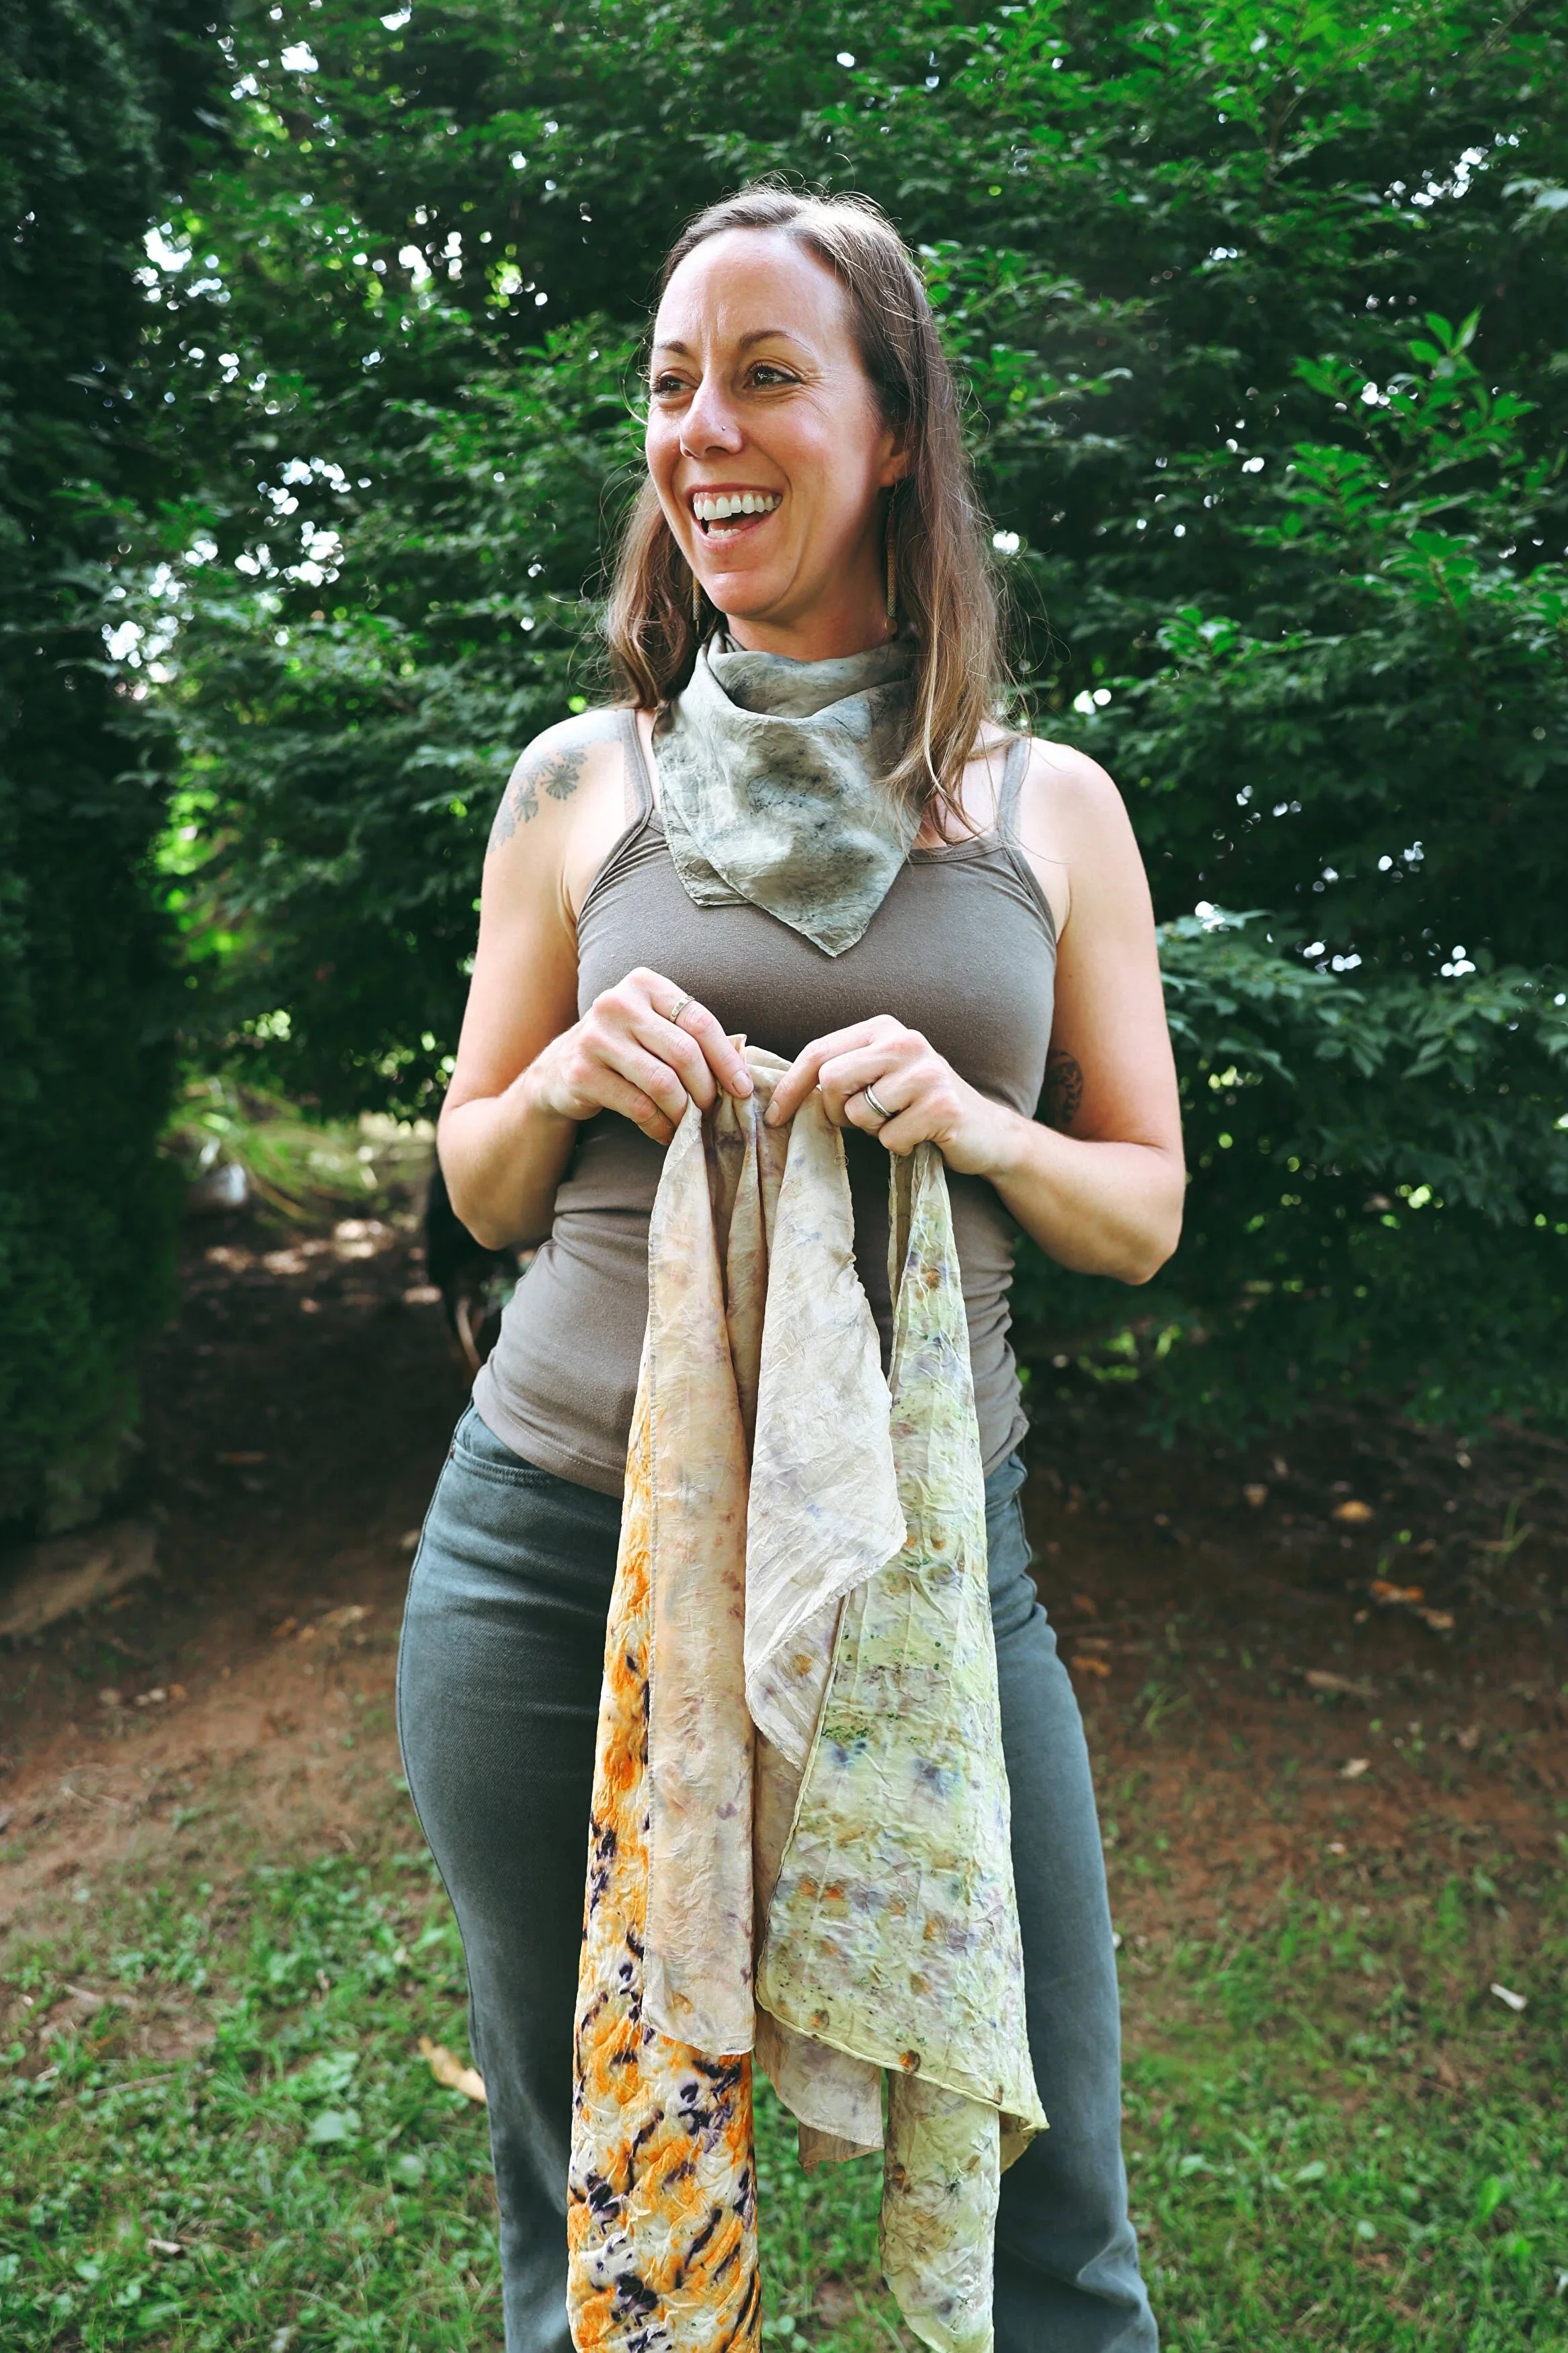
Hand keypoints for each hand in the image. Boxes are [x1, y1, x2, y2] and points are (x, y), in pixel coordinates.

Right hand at [527, 965, 751, 1146]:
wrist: (562, 1067)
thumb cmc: (625, 1047)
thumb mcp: (654, 1027)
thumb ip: (690, 1037)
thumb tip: (742, 1075)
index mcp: (643, 984)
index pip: (698, 1021)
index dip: (727, 1058)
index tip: (744, 1088)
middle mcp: (616, 1004)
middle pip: (684, 1053)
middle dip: (707, 1088)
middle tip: (714, 1109)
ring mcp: (595, 1037)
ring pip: (663, 1083)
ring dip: (685, 1112)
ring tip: (691, 1123)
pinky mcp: (582, 1073)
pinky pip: (639, 1107)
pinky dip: (661, 1126)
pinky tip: (667, 1133)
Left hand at [765, 1014, 1014, 1173]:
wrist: (987, 1133)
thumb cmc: (921, 1107)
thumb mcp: (881, 1078)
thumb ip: (842, 1075)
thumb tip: (783, 1096)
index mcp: (883, 1028)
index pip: (818, 1052)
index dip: (790, 1088)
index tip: (775, 1118)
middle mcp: (905, 1041)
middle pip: (831, 1081)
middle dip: (834, 1112)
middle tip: (860, 1123)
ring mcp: (926, 1072)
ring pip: (859, 1114)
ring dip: (873, 1131)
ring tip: (901, 1123)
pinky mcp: (942, 1105)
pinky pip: (889, 1138)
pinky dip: (899, 1146)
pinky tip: (922, 1136)